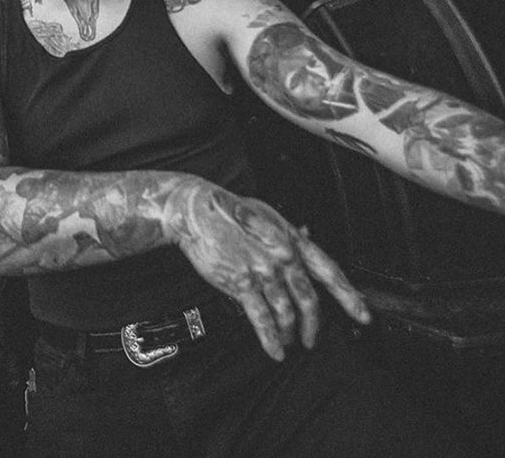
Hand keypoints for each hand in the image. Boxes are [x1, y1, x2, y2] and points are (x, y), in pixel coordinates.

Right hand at [167, 184, 369, 361]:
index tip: (363, 315)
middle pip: (310, 300)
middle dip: (313, 326)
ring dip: (290, 334)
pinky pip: (262, 319)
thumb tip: (307, 236)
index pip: (329, 272)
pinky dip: (271, 339)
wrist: (198, 211)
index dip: (349, 296)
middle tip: (311, 339)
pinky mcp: (241, 282)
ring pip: (287, 313)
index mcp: (292, 240)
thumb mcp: (267, 216)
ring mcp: (263, 271)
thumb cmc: (231, 212)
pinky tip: (275, 350)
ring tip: (288, 343)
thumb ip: (288, 232)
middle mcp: (283, 257)